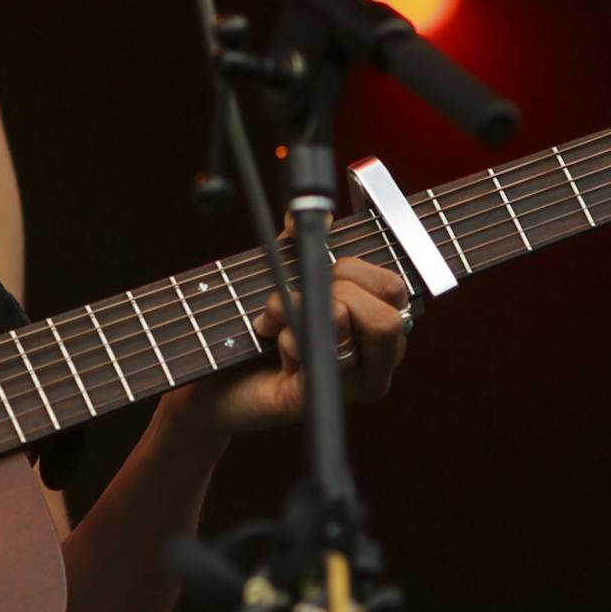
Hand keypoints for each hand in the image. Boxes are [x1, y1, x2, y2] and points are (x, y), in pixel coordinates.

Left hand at [165, 258, 410, 435]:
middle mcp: (375, 363)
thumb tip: (313, 214)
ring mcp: (350, 386)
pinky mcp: (317, 397)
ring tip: (272, 318)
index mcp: (378, 329)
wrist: (216, 379)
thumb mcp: (282, 273)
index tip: (322, 272)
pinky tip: (270, 346)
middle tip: (297, 297)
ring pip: (344, 325)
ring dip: (296, 307)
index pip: (394, 290)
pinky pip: (310, 350)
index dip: (354, 269)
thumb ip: (300, 241)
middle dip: (332, 290)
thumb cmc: (257, 326)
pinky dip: (282, 336)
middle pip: (385, 316)